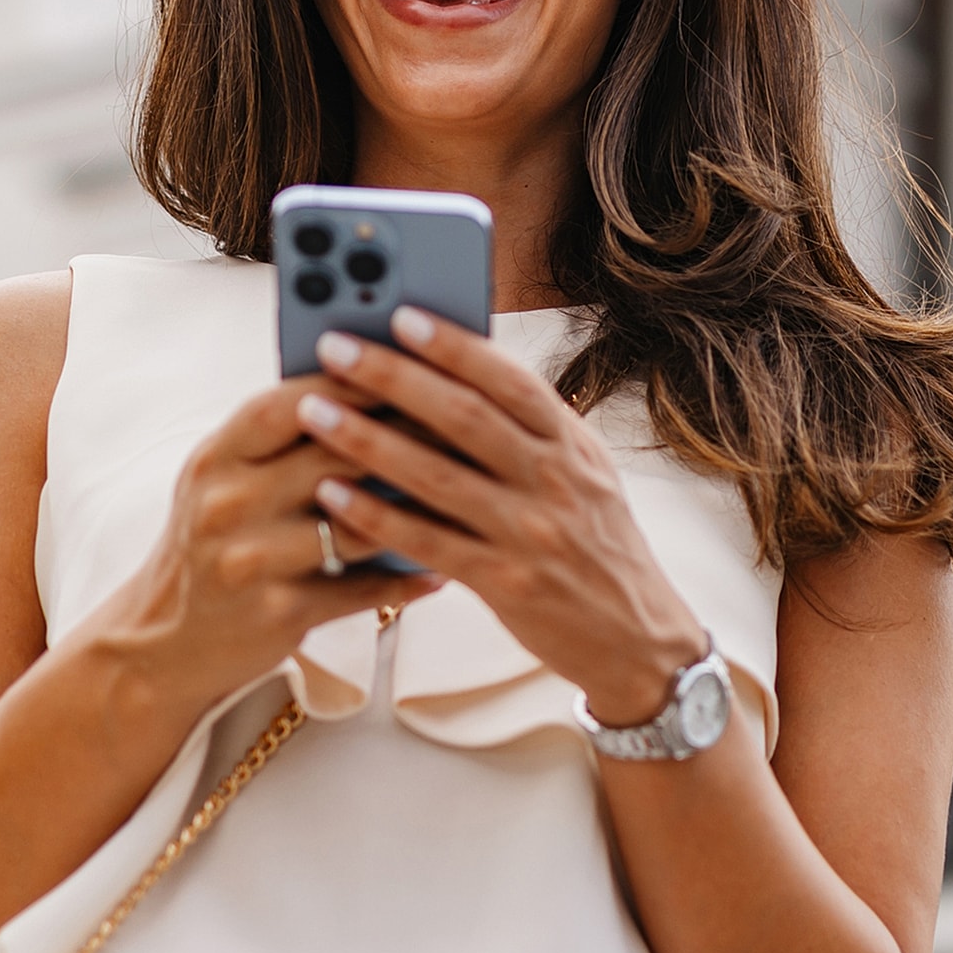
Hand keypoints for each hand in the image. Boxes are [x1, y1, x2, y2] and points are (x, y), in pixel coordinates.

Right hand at [107, 373, 441, 713]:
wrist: (164, 642)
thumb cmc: (214, 543)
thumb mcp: (225, 479)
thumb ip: (281, 439)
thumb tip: (370, 387)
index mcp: (217, 457)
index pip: (289, 402)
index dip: (352, 381)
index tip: (409, 362)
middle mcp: (226, 503)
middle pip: (332, 457)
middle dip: (403, 437)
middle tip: (461, 423)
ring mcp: (249, 560)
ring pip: (355, 524)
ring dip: (416, 510)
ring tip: (465, 494)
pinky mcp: (275, 613)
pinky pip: (359, 590)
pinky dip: (404, 579)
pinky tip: (440, 569)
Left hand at [297, 307, 705, 724]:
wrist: (637, 637)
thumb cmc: (594, 538)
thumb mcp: (581, 467)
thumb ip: (527, 424)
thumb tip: (454, 365)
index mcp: (569, 441)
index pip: (508, 379)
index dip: (454, 345)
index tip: (401, 315)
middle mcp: (552, 480)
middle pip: (463, 416)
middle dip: (393, 376)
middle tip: (334, 348)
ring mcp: (529, 532)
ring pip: (436, 475)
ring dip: (368, 439)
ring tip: (315, 411)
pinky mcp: (505, 584)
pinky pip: (427, 542)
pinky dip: (376, 515)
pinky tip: (332, 493)